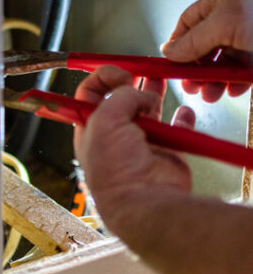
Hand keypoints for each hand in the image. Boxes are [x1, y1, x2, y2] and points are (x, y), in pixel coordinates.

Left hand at [73, 66, 195, 230]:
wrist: (145, 201)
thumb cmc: (115, 168)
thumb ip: (121, 96)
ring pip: (149, 110)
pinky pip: (177, 129)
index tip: (120, 74)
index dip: (103, 78)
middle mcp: (114, 136)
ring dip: (154, 94)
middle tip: (141, 72)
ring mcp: (141, 144)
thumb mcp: (105, 119)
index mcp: (90, 128)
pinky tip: (183, 110)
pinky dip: (182, 118)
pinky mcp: (166, 152)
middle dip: (131, 83)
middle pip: (121, 99)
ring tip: (161, 80)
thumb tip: (141, 92)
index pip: (89, 94)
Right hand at [161, 0, 252, 101]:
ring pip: (223, 60)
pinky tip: (233, 91)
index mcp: (223, 0)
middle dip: (194, 67)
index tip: (169, 65)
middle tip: (189, 86)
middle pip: (204, 44)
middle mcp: (235, 17)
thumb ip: (194, 38)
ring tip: (209, 94)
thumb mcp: (225, 24)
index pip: (188, 21)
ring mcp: (250, 37)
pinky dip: (235, 82)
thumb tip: (170, 51)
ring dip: (213, 79)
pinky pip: (243, 71)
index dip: (177, 43)